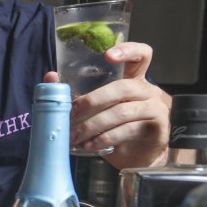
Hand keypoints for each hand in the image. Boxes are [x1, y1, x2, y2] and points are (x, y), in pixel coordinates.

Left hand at [44, 41, 170, 168]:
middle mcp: (147, 91)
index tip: (108, 55)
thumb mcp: (97, 108)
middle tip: (72, 114)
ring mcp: (155, 109)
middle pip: (124, 87)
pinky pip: (128, 131)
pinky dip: (104, 138)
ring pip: (123, 112)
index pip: (141, 55)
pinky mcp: (155, 129)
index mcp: (134, 79)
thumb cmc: (115, 126)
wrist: (137, 155)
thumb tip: (51, 77)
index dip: (128, 50)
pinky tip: (89, 145)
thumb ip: (77, 91)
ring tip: (75, 136)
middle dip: (93, 100)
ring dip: (93, 125)